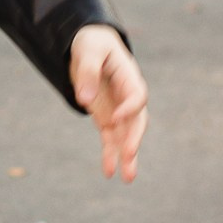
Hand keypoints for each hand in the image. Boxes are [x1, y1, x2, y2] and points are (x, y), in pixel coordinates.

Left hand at [69, 24, 146, 183]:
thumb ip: (88, 72)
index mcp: (129, 76)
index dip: (129, 108)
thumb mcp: (89, 50)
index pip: (137, 95)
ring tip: (127, 178)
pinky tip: (108, 173)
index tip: (114, 118)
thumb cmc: (92, 43)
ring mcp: (118, 109)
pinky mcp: (106, 118)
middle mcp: (127, 96)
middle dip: (133, 139)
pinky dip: (109, 154)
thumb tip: (85, 100)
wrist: (90, 45)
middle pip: (137, 120)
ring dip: (126, 156)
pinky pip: (110, 139)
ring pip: (126, 135)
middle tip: (129, 154)